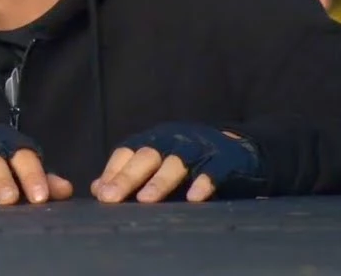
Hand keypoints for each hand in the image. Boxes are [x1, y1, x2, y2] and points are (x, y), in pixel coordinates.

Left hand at [92, 122, 264, 203]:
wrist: (242, 149)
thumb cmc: (190, 161)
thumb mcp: (159, 163)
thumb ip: (129, 175)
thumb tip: (98, 188)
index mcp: (153, 140)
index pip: (126, 152)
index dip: (113, 172)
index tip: (101, 193)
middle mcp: (173, 140)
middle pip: (146, 156)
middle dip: (127, 177)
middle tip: (111, 198)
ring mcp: (200, 147)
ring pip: (176, 161)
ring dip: (159, 181)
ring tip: (145, 200)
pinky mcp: (227, 159)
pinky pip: (214, 170)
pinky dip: (204, 182)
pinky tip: (194, 198)